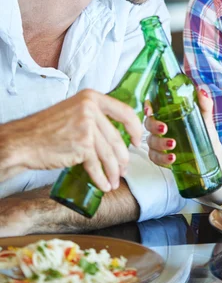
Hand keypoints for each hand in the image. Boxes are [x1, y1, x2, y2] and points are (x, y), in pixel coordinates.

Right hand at [1, 89, 141, 191]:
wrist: (24, 141)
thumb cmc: (47, 129)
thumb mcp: (75, 111)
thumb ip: (95, 116)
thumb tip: (116, 134)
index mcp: (92, 97)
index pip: (124, 111)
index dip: (135, 128)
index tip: (137, 141)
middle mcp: (91, 108)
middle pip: (117, 138)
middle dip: (123, 158)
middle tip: (124, 169)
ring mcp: (86, 126)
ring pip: (109, 154)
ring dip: (113, 172)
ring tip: (114, 181)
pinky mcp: (81, 145)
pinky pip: (96, 165)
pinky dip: (101, 178)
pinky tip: (104, 185)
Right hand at [145, 86, 221, 167]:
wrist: (211, 152)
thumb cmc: (205, 131)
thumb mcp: (205, 116)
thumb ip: (204, 103)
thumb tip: (201, 92)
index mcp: (168, 114)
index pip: (152, 108)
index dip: (147, 107)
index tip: (149, 110)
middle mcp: (161, 127)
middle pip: (148, 124)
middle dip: (154, 126)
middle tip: (164, 129)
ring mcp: (160, 142)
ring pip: (151, 141)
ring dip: (159, 143)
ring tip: (172, 144)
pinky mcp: (162, 157)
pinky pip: (155, 157)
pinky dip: (162, 158)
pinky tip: (172, 157)